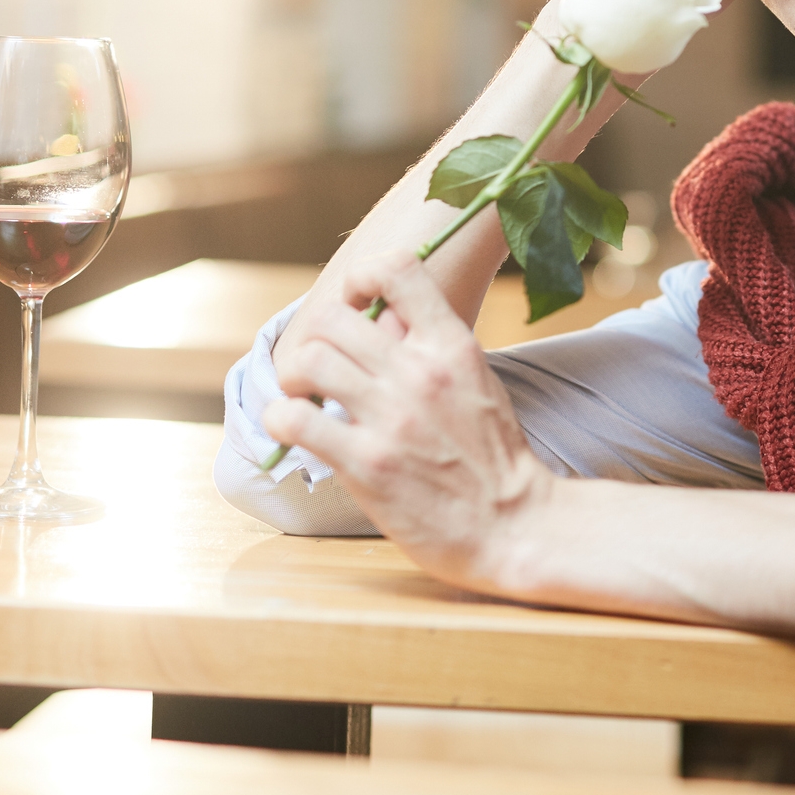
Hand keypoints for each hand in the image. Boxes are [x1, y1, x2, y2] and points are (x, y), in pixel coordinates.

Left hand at [263, 251, 553, 590]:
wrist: (514, 525)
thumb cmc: (493, 456)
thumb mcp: (475, 382)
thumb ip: (428, 345)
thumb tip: (379, 313)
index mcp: (452, 345)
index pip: (397, 268)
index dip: (360, 278)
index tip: (354, 306)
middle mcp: (420, 372)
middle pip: (333, 317)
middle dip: (315, 337)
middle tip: (319, 366)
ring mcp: (392, 417)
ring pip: (308, 360)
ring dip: (293, 378)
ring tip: (304, 397)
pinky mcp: (366, 463)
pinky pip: (294, 419)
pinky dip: (280, 419)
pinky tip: (292, 429)